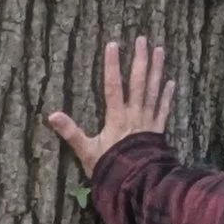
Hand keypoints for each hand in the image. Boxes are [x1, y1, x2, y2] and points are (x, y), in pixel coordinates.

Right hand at [47, 35, 173, 176]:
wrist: (136, 184)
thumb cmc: (110, 169)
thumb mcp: (86, 152)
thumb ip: (70, 133)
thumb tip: (52, 115)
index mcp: (116, 117)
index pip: (113, 86)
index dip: (112, 65)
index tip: (112, 44)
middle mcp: (134, 115)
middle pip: (138, 82)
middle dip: (140, 59)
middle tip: (143, 39)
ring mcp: (148, 121)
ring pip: (153, 90)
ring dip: (157, 70)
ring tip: (160, 50)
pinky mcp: (158, 131)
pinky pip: (163, 109)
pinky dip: (167, 96)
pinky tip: (171, 82)